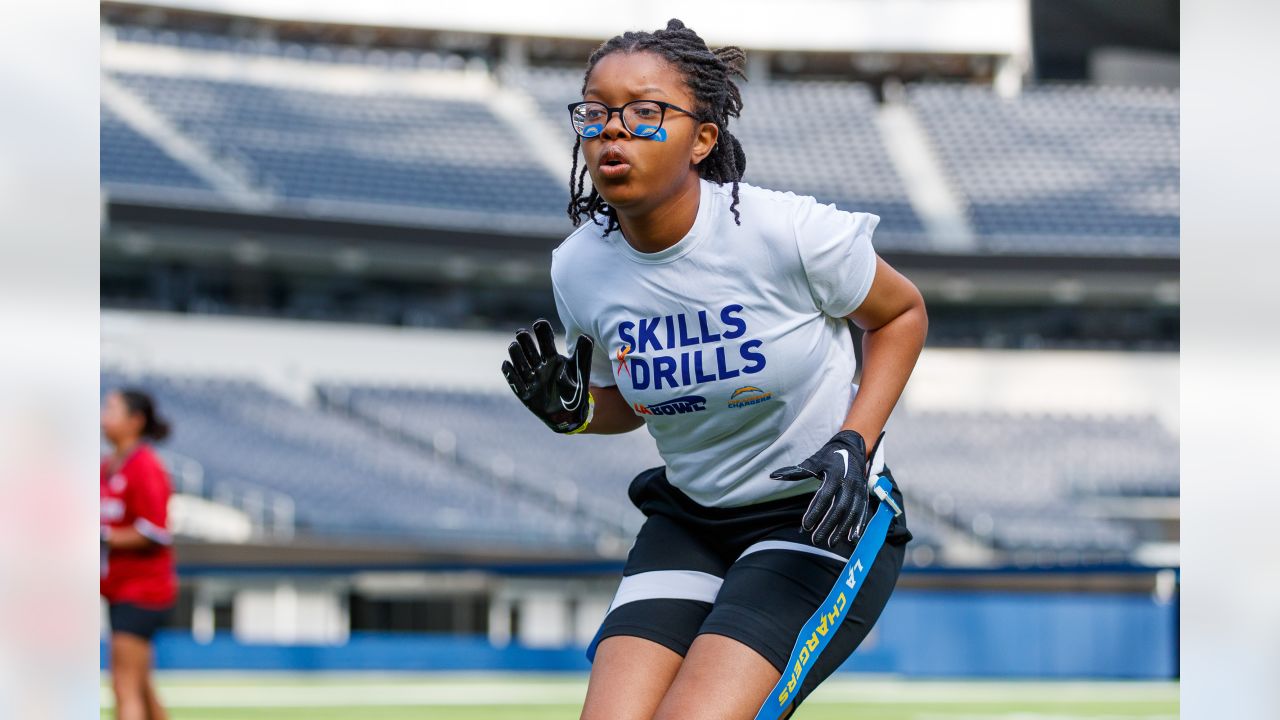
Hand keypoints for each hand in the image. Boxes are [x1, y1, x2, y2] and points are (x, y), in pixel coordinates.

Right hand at [501, 318, 593, 433]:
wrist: (571, 412)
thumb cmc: (576, 389)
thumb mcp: (580, 370)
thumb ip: (583, 353)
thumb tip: (586, 335)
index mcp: (552, 358)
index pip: (545, 341)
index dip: (542, 332)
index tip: (539, 324)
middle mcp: (539, 366)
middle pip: (529, 349)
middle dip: (525, 340)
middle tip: (522, 334)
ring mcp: (531, 379)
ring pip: (520, 362)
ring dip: (516, 354)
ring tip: (514, 346)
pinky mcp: (526, 393)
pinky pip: (514, 382)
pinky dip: (510, 373)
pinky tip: (506, 364)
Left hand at [770, 430, 879, 546]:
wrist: (853, 448)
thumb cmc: (830, 456)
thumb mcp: (814, 461)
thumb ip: (796, 471)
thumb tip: (774, 476)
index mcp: (835, 475)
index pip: (824, 497)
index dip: (815, 512)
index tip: (805, 525)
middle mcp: (849, 483)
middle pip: (838, 508)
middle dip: (827, 525)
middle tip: (816, 540)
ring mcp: (858, 490)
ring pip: (851, 513)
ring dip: (842, 529)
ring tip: (831, 542)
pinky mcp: (864, 495)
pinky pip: (862, 512)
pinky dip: (858, 526)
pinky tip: (852, 538)